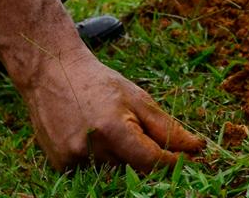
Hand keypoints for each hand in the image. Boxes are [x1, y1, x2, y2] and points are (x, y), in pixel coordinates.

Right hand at [20, 49, 203, 171]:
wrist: (52, 73)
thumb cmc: (99, 83)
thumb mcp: (138, 99)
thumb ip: (167, 127)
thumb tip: (196, 147)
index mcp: (113, 129)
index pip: (152, 160)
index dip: (174, 163)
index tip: (191, 160)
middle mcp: (91, 148)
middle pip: (134, 170)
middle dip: (150, 162)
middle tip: (155, 145)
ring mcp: (72, 160)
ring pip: (115, 173)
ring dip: (125, 161)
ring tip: (117, 133)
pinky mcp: (60, 166)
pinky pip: (93, 173)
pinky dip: (103, 161)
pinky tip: (97, 139)